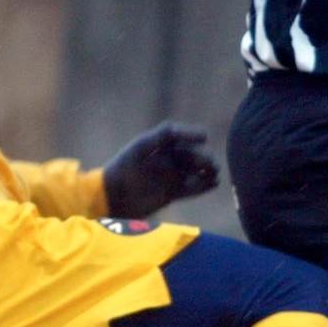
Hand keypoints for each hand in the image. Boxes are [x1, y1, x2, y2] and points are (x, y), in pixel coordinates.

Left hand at [103, 122, 219, 218]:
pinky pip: (192, 188)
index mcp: (158, 145)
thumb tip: (181, 128)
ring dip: (206, 172)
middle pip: (191, 155)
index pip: (179, 136)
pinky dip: (203, 186)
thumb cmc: (124, 168)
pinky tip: (213, 184)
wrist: (113, 197)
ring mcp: (170, 177)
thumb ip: (162, 135)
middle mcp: (166, 159)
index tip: (205, 136)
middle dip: (202, 157)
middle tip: (211, 163)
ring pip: (194, 172)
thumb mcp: (142, 147)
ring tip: (215, 174)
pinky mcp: (172, 193)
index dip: (192, 134)